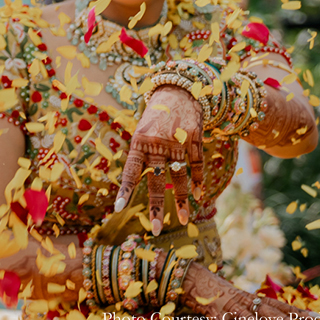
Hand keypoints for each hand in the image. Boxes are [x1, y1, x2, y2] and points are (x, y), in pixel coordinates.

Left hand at [114, 85, 204, 233]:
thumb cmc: (156, 117)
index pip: (130, 170)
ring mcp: (176, 141)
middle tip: (156, 228)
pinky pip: (196, 165)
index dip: (125, 190)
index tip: (119, 208)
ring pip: (178, 176)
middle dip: (155, 205)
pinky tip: (199, 197)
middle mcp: (156, 143)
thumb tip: (140, 183)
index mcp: (139, 142)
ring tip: (182, 219)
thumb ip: (142, 155)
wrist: (177, 91)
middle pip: (155, 179)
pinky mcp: (194, 138)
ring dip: (180, 200)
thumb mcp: (142, 131)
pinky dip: (198, 181)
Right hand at [181, 263, 316, 319]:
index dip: (296, 311)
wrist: (188, 276)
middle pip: (268, 311)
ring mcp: (226, 306)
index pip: (277, 305)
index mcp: (248, 297)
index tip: (316, 317)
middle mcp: (241, 300)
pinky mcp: (211, 311)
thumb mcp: (233, 297)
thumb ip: (248, 308)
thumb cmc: (213, 289)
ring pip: (245, 316)